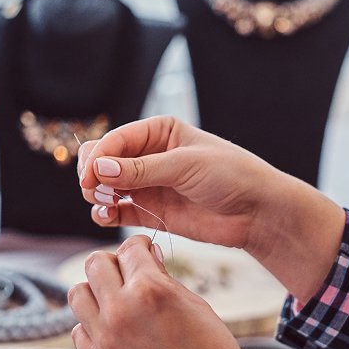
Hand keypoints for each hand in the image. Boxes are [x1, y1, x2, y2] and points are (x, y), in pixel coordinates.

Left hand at [68, 235, 255, 348]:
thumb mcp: (197, 305)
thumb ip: (165, 279)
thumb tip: (148, 257)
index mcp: (150, 289)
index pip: (129, 248)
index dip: (140, 246)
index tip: (144, 251)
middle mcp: (121, 309)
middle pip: (95, 263)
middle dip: (114, 263)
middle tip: (128, 274)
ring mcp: (105, 338)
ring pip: (78, 293)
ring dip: (96, 291)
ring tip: (115, 300)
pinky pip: (79, 330)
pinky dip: (91, 324)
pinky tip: (112, 329)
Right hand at [77, 116, 278, 251]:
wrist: (257, 211)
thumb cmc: (231, 176)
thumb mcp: (186, 165)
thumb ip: (141, 169)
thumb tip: (98, 168)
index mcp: (159, 132)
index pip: (115, 140)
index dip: (97, 157)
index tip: (91, 178)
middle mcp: (149, 156)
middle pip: (103, 161)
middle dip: (93, 174)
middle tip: (97, 192)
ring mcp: (149, 184)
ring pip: (106, 186)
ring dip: (97, 194)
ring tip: (106, 205)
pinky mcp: (152, 212)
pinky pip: (118, 211)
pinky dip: (106, 213)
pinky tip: (106, 216)